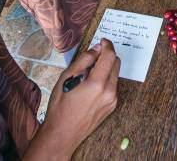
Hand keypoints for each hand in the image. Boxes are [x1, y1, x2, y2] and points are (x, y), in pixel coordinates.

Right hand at [36, 39, 119, 156]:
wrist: (62, 134)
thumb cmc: (60, 106)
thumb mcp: (66, 78)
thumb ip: (84, 61)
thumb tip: (96, 49)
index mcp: (97, 84)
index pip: (110, 56)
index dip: (107, 45)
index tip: (102, 41)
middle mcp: (109, 92)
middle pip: (116, 63)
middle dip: (107, 56)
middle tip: (93, 56)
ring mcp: (112, 101)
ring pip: (115, 74)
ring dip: (106, 68)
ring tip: (88, 73)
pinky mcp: (112, 107)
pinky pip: (112, 86)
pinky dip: (105, 80)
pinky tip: (91, 85)